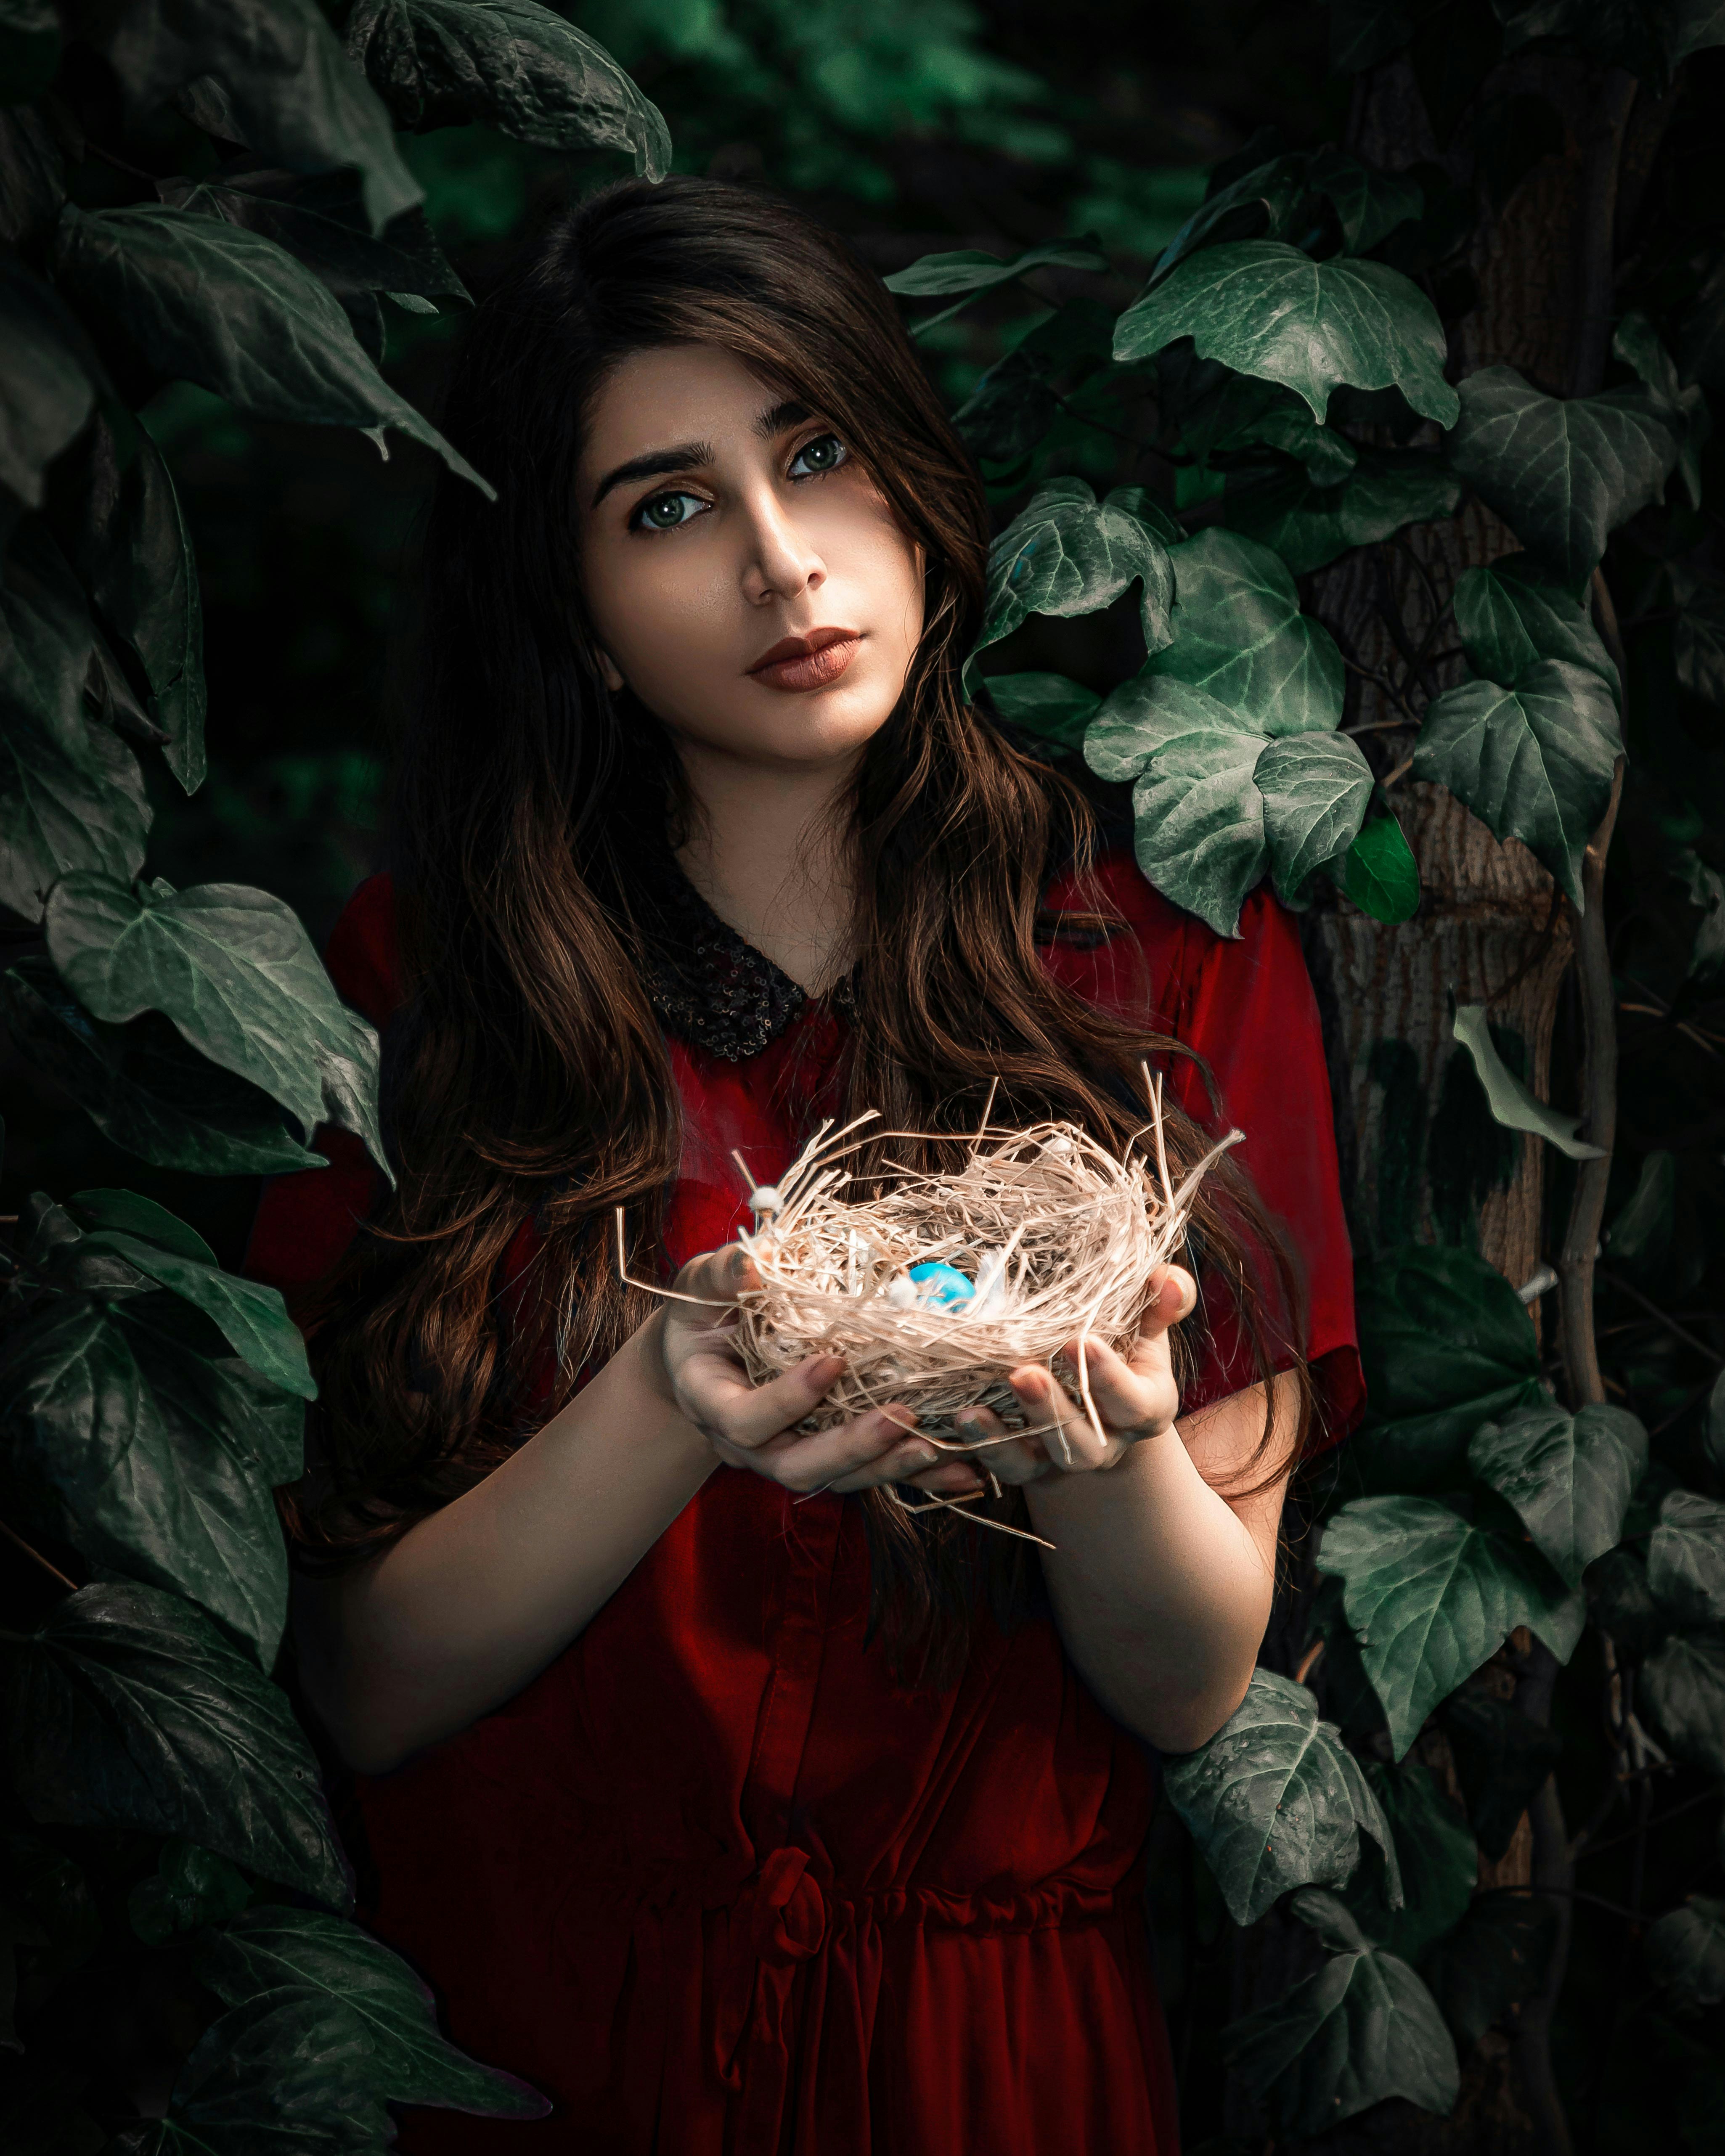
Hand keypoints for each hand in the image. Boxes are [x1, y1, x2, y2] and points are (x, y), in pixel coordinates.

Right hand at [650, 1242, 964, 1496]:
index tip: (832, 1361)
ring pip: (836, 1480)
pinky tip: (963, 1472)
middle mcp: (748, 1444)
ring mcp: (786, 1455)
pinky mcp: (824, 1456)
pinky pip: (868, 1474)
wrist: (701, 1354)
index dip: (787, 1400)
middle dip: (851, 1446)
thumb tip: (754, 1261)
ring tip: (937, 1447)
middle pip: (795, 1466)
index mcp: (712, 1401)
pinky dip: (915, 1476)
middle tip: (902, 1415)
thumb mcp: (701, 1286)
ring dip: (887, 1467)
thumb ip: (722, 1275)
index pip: (745, 1421)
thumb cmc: (704, 1311)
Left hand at [934, 1263, 1196, 1492]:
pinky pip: (1008, 1468)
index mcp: (1145, 1408)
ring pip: (1044, 1461)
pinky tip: (962, 1418)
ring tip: (973, 1409)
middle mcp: (1109, 1441)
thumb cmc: (1124, 1348)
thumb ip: (1160, 1301)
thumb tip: (1167, 1279)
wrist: (1098, 1395)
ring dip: (1009, 1436)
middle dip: (1054, 1409)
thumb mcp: (1145, 1324)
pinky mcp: (1030, 1466)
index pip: (1134, 1403)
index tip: (1081, 1341)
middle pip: (1086, 1443)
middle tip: (1024, 1373)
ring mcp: (1066, 1457)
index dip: (1109, 1377)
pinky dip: (984, 1447)